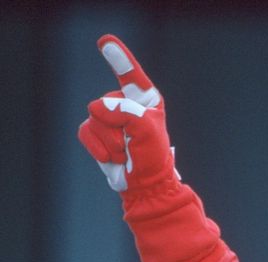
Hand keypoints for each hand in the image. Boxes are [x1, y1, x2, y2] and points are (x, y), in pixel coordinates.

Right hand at [77, 35, 177, 192]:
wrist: (143, 184)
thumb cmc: (152, 155)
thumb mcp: (147, 129)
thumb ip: (126, 111)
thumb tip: (98, 108)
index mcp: (145, 99)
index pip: (130, 76)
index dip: (119, 59)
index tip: (105, 41)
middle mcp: (126, 104)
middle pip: (107, 103)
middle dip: (118, 127)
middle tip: (134, 144)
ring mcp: (108, 117)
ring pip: (94, 119)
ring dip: (110, 141)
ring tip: (125, 152)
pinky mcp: (95, 131)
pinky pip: (85, 131)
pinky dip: (98, 148)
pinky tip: (111, 158)